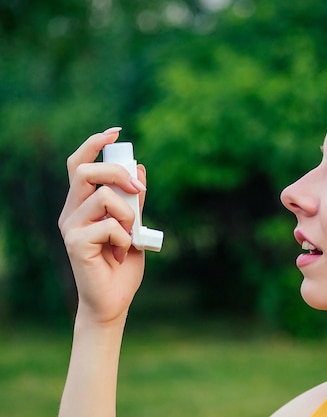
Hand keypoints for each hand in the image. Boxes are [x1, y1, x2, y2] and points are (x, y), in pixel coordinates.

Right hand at [58, 127, 146, 324]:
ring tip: (130, 235)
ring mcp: (71, 228)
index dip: (93, 145)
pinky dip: (126, 237)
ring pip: (102, 198)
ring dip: (128, 214)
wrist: (115, 300)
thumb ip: (135, 201)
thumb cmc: (123, 263)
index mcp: (82, 205)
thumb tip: (139, 168)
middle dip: (116, 173)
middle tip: (138, 189)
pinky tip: (121, 252)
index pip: (78, 165)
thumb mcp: (135, 226)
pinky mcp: (75, 244)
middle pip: (84, 172)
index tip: (115, 132)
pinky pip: (109, 226)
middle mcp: (71, 213)